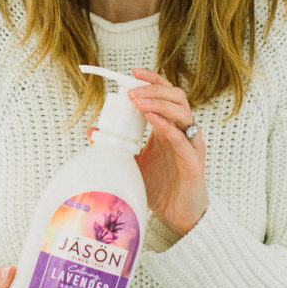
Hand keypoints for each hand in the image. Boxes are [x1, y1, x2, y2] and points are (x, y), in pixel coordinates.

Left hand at [127, 67, 208, 236]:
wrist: (177, 215)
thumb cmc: (160, 187)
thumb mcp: (133, 161)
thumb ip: (117, 145)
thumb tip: (93, 131)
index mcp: (169, 127)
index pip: (165, 94)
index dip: (152, 80)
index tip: (133, 72)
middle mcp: (182, 131)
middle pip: (176, 97)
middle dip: (153, 90)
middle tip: (130, 93)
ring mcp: (190, 144)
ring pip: (182, 112)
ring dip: (159, 103)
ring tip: (138, 103)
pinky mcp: (194, 161)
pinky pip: (183, 138)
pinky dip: (167, 125)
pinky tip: (152, 119)